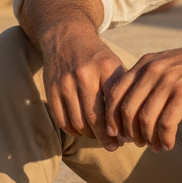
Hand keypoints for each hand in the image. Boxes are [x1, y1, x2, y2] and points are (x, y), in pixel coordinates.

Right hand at [41, 25, 125, 150]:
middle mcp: (84, 74)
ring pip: (78, 123)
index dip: (120, 126)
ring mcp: (65, 83)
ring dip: (90, 136)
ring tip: (100, 138)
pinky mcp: (52, 89)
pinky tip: (83, 131)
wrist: (66, 35)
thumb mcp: (114, 65)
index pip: (115, 105)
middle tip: (114, 146)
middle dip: (106, 137)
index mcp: (106, 67)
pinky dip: (74, 131)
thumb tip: (129, 127)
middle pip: (95, 118)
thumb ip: (122, 91)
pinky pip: (63, 121)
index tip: (126, 137)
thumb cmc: (97, 57)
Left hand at [104, 34, 181, 151]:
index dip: (111, 116)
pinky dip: (164, 138)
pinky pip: (166, 123)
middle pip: (126, 109)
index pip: (115, 92)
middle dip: (129, 132)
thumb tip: (137, 107)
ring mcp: (168, 81)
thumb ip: (152, 79)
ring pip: (145, 119)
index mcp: (145, 63)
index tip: (116, 133)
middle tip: (137, 143)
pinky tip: (168, 145)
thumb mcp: (171, 64)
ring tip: (155, 147)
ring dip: (148, 138)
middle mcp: (152, 70)